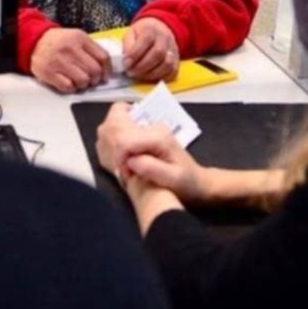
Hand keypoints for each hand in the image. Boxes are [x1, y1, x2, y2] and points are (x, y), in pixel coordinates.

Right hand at [30, 28, 110, 93]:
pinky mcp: (49, 73)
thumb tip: (105, 68)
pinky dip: (71, 88)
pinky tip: (69, 83)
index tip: (105, 76)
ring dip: (83, 84)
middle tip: (91, 80)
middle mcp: (70, 49)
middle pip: (94, 71)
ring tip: (79, 81)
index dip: (107, 70)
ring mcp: (59, 61)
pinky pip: (68, 87)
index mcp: (79, 38)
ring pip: (83, 80)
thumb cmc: (57, 42)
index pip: (103, 57)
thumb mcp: (76, 37)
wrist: (34, 42)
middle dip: (95, 79)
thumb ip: (90, 49)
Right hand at [95, 102, 210, 203]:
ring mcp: (145, 130)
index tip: (126, 175)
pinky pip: (117, 131)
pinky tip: (123, 161)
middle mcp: (150, 128)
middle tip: (124, 170)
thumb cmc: (188, 183)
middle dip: (111, 149)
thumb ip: (153, 169)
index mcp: (158, 137)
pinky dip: (112, 146)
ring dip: (110, 145)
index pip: (124, 140)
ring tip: (123, 166)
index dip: (119, 158)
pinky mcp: (141, 134)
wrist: (198, 181)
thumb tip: (131, 162)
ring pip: (113, 125)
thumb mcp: (175, 180)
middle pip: (115, 126)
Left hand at [123, 18, 179, 81]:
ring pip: (167, 64)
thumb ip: (128, 46)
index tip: (126, 64)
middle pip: (158, 53)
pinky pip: (172, 71)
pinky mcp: (176, 60)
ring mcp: (173, 49)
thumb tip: (127, 61)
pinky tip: (149, 76)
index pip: (146, 40)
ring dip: (151, 73)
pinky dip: (160, 76)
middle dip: (142, 66)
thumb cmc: (141, 34)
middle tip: (131, 72)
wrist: (158, 30)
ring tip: (139, 75)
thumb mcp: (130, 34)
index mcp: (151, 29)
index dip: (135, 54)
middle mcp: (165, 38)